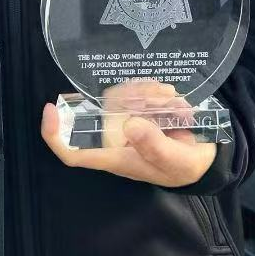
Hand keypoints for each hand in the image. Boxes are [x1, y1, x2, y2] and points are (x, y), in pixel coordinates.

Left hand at [40, 79, 216, 187]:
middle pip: (102, 110)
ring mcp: (122, 121)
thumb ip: (156, 146)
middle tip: (166, 98)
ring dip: (149, 94)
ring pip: (119, 95)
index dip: (55, 134)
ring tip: (176, 104)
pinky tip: (172, 99)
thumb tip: (129, 125)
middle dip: (131, 97)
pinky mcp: (134, 108)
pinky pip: (134, 89)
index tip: (51, 109)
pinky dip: (155, 90)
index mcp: (115, 158)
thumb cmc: (184, 166)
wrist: (203, 157)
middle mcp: (113, 138)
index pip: (73, 152)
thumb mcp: (177, 161)